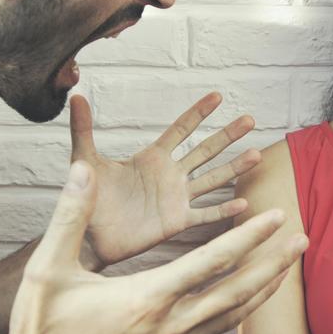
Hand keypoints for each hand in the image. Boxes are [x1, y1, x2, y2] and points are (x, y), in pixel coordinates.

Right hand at [0, 161, 307, 333]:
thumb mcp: (47, 268)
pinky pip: (214, 330)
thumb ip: (69, 216)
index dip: (249, 237)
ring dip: (263, 289)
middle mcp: (169, 326)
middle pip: (238, 291)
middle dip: (273, 263)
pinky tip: (244, 300)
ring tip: (286, 268)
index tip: (276, 217)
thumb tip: (82, 170)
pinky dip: (237, 310)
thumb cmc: (40, 330)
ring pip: (231, 316)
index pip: (212, 262)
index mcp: (147, 299)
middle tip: (302, 239)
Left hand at [69, 92, 260, 265]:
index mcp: (152, 158)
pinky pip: (205, 214)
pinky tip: (244, 203)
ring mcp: (177, 198)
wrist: (88, 237)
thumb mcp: (85, 159)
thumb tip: (75, 96)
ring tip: (257, 154)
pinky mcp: (177, 222)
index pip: (180, 130)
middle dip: (227, 135)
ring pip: (212, 179)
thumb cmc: (88, 198)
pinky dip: (224, 210)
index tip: (218, 96)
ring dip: (234, 168)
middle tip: (250, 120)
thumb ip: (83, 129)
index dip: (198, 113)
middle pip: (205, 150)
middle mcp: (170, 175)